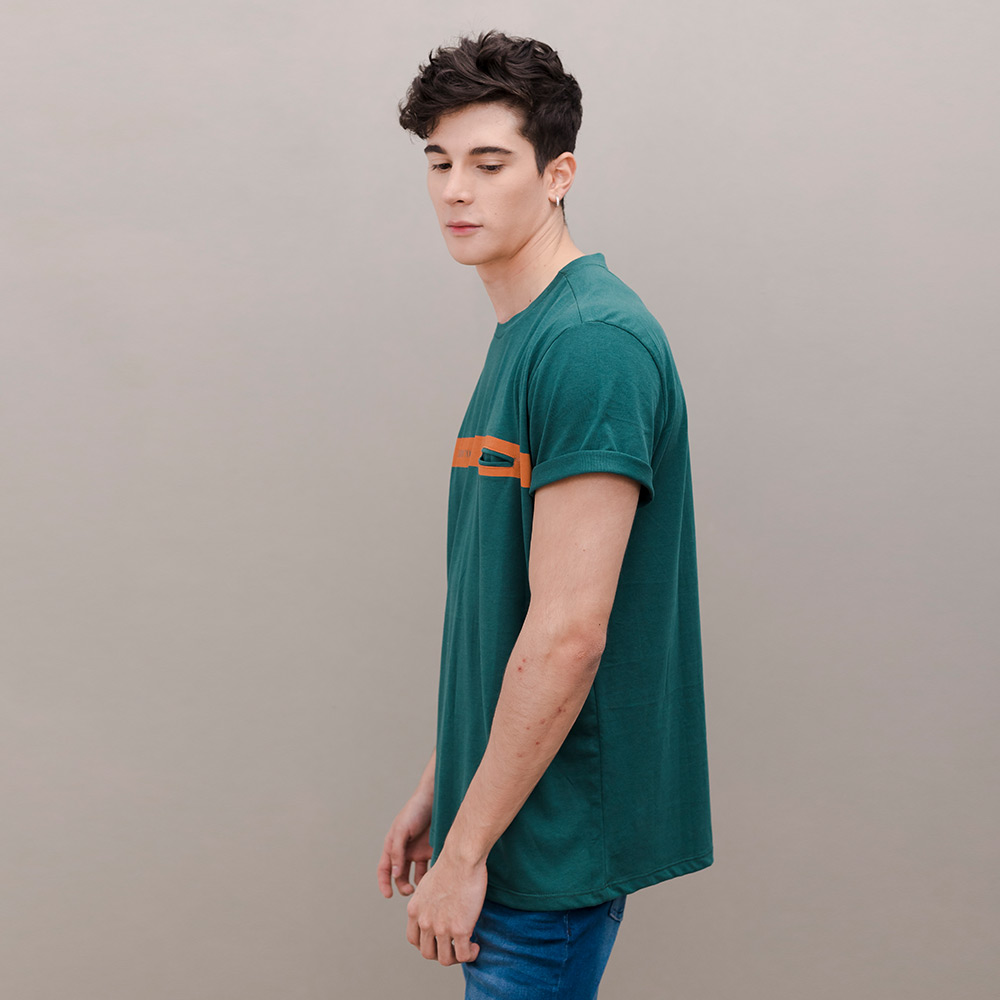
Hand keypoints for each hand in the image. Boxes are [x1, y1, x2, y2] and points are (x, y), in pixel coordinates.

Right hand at [377, 791, 433, 897]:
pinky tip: (435, 877)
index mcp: (392, 846)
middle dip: (402, 886)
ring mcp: (418, 852)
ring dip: (417, 884)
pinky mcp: (431, 850)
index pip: (384, 869)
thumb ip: (397, 851)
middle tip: (411, 891)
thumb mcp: (402, 830)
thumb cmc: (415, 810)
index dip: (384, 884)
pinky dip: (431, 875)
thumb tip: (394, 874)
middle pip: (400, 876)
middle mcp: (404, 852)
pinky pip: (430, 868)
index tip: (388, 895)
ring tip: (424, 887)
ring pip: (415, 875)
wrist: (435, 798)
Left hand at [405, 850, 486, 965]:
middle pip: (427, 953)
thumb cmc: (450, 864)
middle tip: (454, 946)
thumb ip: (427, 902)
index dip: (426, 944)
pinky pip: (463, 955)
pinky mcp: (459, 929)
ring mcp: (441, 928)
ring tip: (467, 948)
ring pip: (445, 959)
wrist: (461, 857)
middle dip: (441, 953)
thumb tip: (437, 909)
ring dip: (456, 958)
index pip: (413, 939)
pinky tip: (476, 947)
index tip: (439, 940)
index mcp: (414, 910)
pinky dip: (470, 955)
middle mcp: (424, 921)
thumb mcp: (428, 885)